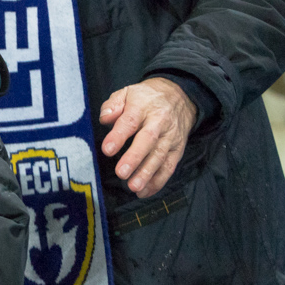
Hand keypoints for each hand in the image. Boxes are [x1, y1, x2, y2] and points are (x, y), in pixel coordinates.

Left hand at [99, 78, 196, 197]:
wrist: (179, 96)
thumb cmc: (145, 98)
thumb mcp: (126, 93)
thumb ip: (112, 105)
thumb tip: (105, 119)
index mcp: (143, 107)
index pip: (130, 121)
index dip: (118, 136)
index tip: (107, 150)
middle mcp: (159, 122)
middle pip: (148, 140)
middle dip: (135, 158)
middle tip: (121, 173)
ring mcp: (171, 137)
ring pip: (160, 156)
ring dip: (147, 173)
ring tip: (134, 187)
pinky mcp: (178, 149)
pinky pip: (170, 166)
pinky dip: (159, 180)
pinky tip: (146, 191)